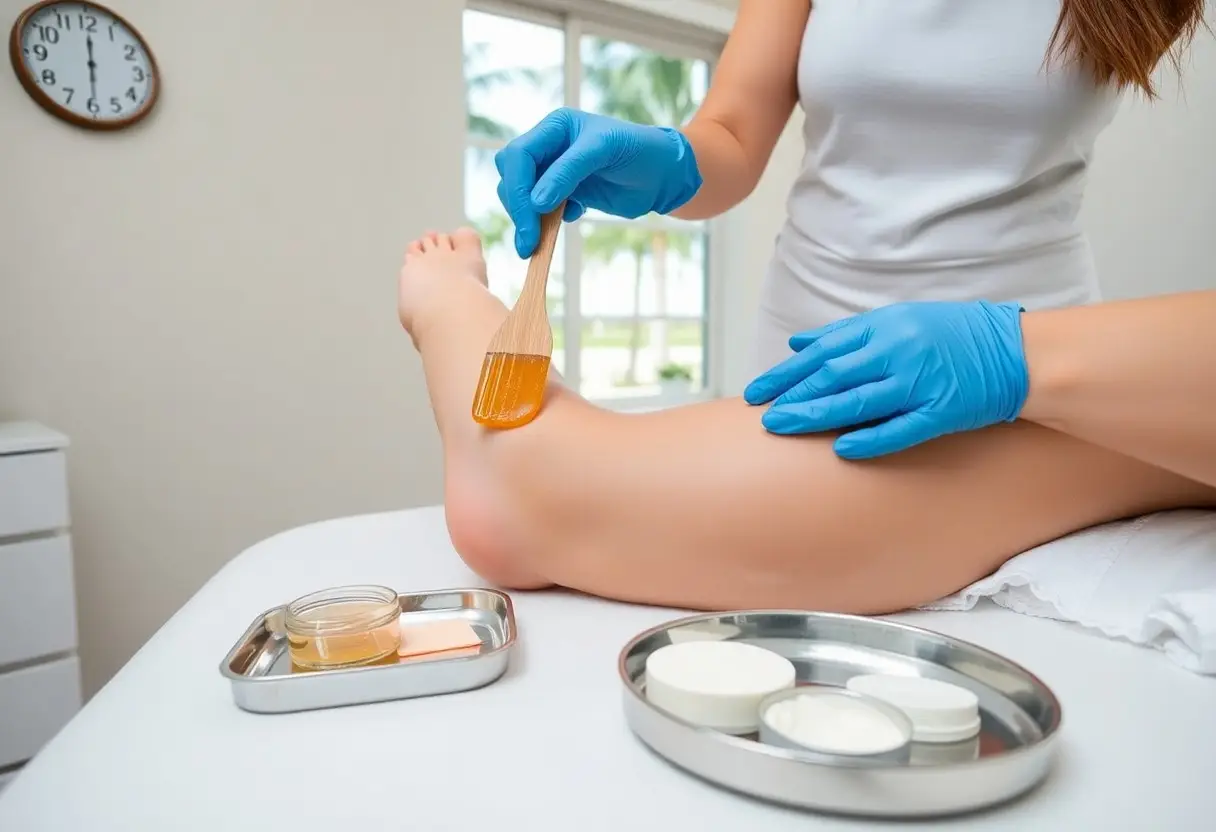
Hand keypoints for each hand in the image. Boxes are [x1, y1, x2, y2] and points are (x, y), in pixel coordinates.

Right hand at [495, 108, 701, 256]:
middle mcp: (551, 148)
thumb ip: (567, 173)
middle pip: (513, 176)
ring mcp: (556, 172)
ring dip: (527, 219)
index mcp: (555, 128)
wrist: (667, 174)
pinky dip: (545, 222)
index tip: (530, 216)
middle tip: (529, 240)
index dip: (519, 187)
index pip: (519, 155)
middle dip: (518, 207)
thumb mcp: (604, 151)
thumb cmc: (641, 151)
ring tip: (536, 243)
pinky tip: (571, 219)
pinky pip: (541, 210)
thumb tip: (535, 202)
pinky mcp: (566, 194)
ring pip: (523, 195)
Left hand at [743, 300, 1029, 458]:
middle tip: (761, 414)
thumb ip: (848, 334)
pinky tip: (841, 449)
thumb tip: (798, 344)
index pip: (825, 351)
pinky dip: (870, 438)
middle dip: (793, 395)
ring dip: (816, 415)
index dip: (788, 373)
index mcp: (887, 326)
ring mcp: (921, 381)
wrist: (1018, 353)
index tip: (759, 390)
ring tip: (783, 427)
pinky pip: (901, 427)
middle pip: (834, 375)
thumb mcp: (898, 321)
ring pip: (858, 401)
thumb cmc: (953, 337)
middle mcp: (900, 351)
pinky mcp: (943, 411)